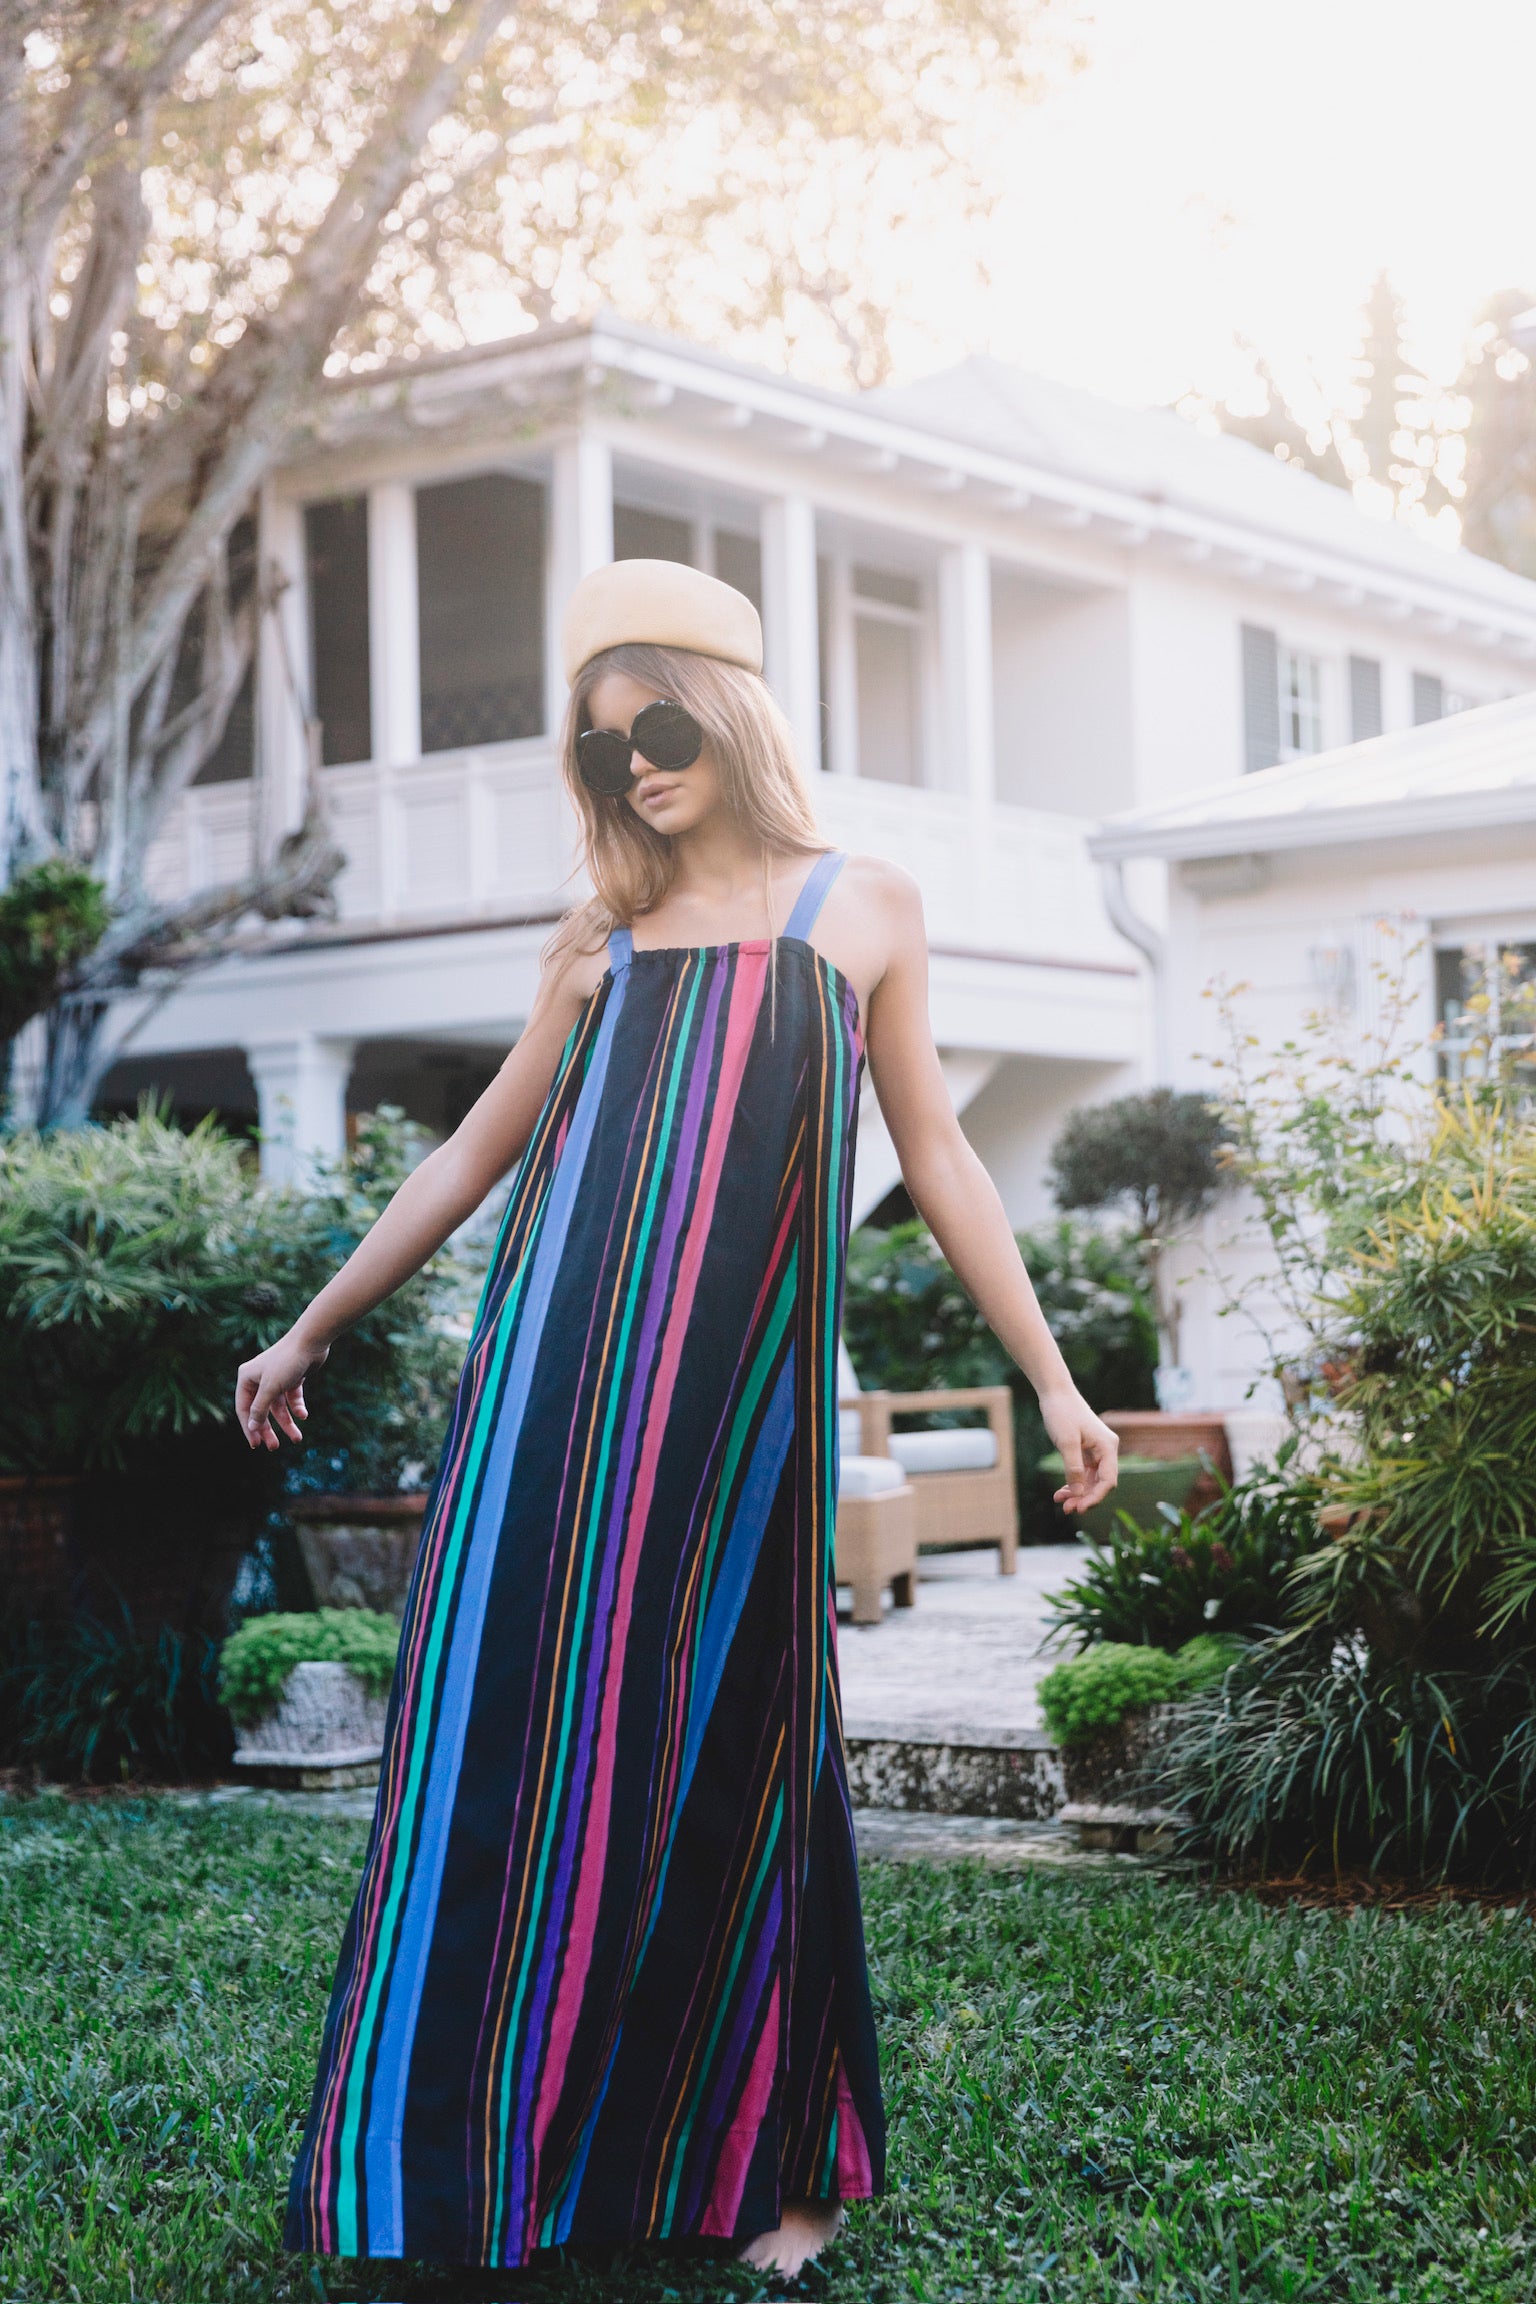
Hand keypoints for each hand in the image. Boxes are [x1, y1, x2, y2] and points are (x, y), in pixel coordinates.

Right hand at [235, 1330, 328, 1451]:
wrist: (311, 1341)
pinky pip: (292, 1399)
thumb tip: (251, 1428)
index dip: (250, 1428)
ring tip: (297, 1438)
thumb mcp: (270, 1388)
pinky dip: (297, 1408)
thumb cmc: (287, 1362)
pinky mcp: (292, 1379)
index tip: (256, 1445)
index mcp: (246, 1378)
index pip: (244, 1409)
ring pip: (279, 1407)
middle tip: (274, 1447)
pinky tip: (304, 1415)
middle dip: (269, 1429)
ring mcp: (276, 1379)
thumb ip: (259, 1409)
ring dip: (287, 1423)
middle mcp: (259, 1379)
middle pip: (261, 1411)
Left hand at [1040, 1387, 1118, 1515]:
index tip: (1080, 1508)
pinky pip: (1083, 1473)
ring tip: (1061, 1503)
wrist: (1055, 1393)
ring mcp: (1097, 1451)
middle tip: (1067, 1509)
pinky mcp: (1086, 1451)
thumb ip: (1074, 1469)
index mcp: (1108, 1447)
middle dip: (1085, 1498)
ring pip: (1091, 1481)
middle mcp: (1106, 1450)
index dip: (1095, 1497)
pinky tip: (1060, 1493)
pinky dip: (1073, 1483)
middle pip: (1101, 1483)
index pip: (1108, 1480)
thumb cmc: (1062, 1413)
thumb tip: (1079, 1494)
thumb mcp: (1066, 1442)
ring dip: (1077, 1493)